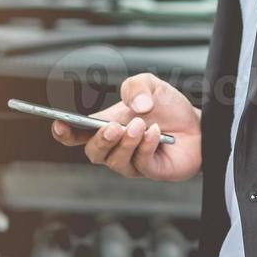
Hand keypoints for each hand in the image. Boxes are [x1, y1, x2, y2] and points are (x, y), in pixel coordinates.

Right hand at [51, 73, 201, 180]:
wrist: (198, 125)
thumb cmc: (169, 108)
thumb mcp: (150, 85)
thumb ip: (136, 86)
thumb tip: (134, 106)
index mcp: (106, 125)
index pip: (77, 135)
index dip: (64, 133)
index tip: (59, 125)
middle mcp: (115, 147)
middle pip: (93, 152)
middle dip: (101, 140)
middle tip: (114, 127)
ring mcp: (131, 162)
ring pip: (115, 160)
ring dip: (126, 142)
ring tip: (141, 125)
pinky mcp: (150, 171)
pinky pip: (140, 164)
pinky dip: (146, 146)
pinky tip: (155, 133)